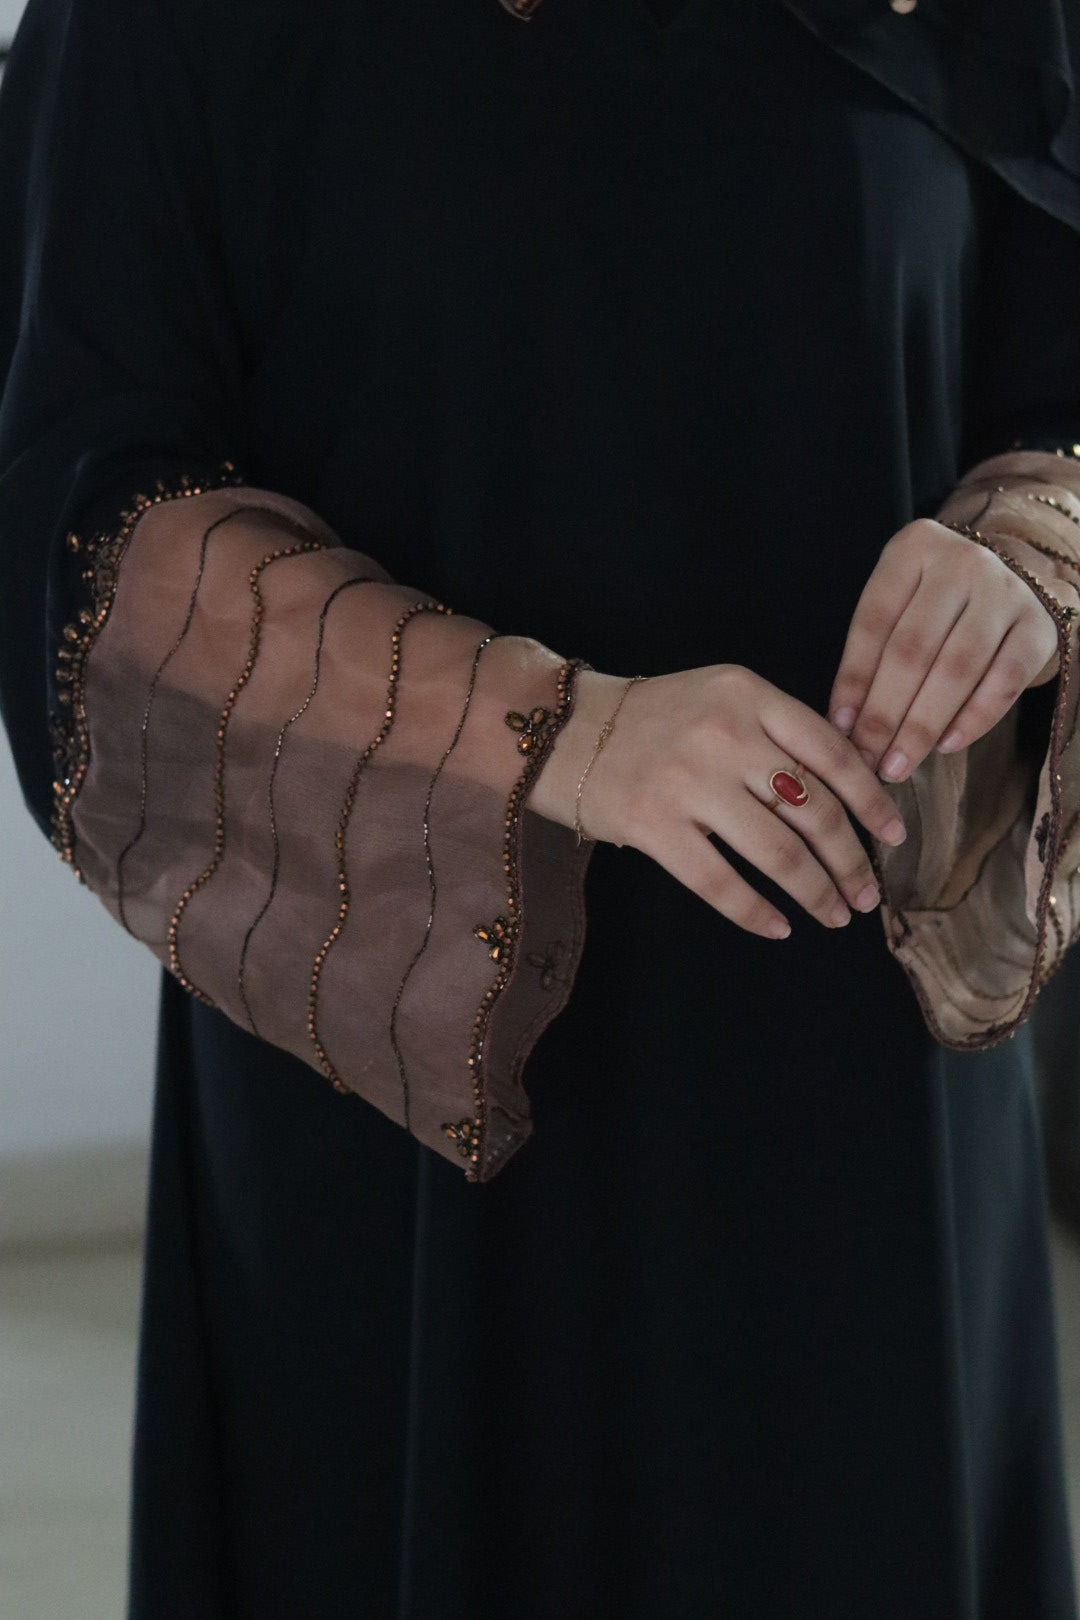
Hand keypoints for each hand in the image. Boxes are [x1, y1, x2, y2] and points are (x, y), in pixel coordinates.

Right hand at [529, 664, 906, 939]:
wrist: (563, 729)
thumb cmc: (655, 719)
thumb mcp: (722, 697)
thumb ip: (779, 730)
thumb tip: (854, 793)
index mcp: (749, 695)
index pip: (832, 753)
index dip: (872, 802)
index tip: (893, 837)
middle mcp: (725, 735)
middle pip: (814, 810)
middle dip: (850, 861)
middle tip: (865, 894)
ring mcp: (687, 781)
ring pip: (778, 853)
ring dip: (816, 893)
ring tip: (834, 914)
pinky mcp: (653, 826)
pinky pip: (721, 882)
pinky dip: (757, 912)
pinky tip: (779, 927)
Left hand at [827, 518, 1071, 780]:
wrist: (1015, 581)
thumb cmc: (938, 604)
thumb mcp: (900, 605)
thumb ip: (872, 652)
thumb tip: (844, 722)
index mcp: (914, 549)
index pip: (874, 623)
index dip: (854, 680)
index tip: (840, 729)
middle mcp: (963, 562)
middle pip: (913, 650)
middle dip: (884, 714)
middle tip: (866, 761)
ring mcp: (1006, 592)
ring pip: (955, 670)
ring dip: (922, 726)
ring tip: (898, 764)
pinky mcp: (1039, 628)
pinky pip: (1003, 683)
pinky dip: (973, 720)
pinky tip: (946, 746)